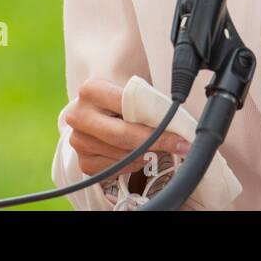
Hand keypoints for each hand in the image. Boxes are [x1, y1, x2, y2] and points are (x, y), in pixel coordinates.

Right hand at [63, 78, 190, 182]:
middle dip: (155, 142)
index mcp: (91, 90)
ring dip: (146, 155)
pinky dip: (133, 165)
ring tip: (157, 147)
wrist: (93, 113)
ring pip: (122, 155)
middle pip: (123, 135)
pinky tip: (138, 155)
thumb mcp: (129, 92)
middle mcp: (78, 116)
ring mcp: (78, 141)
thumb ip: (147, 103)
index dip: (157, 121)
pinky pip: (116, 170)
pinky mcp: (83, 161)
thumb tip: (178, 123)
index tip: (181, 133)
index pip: (129, 107)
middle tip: (179, 146)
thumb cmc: (118, 101)